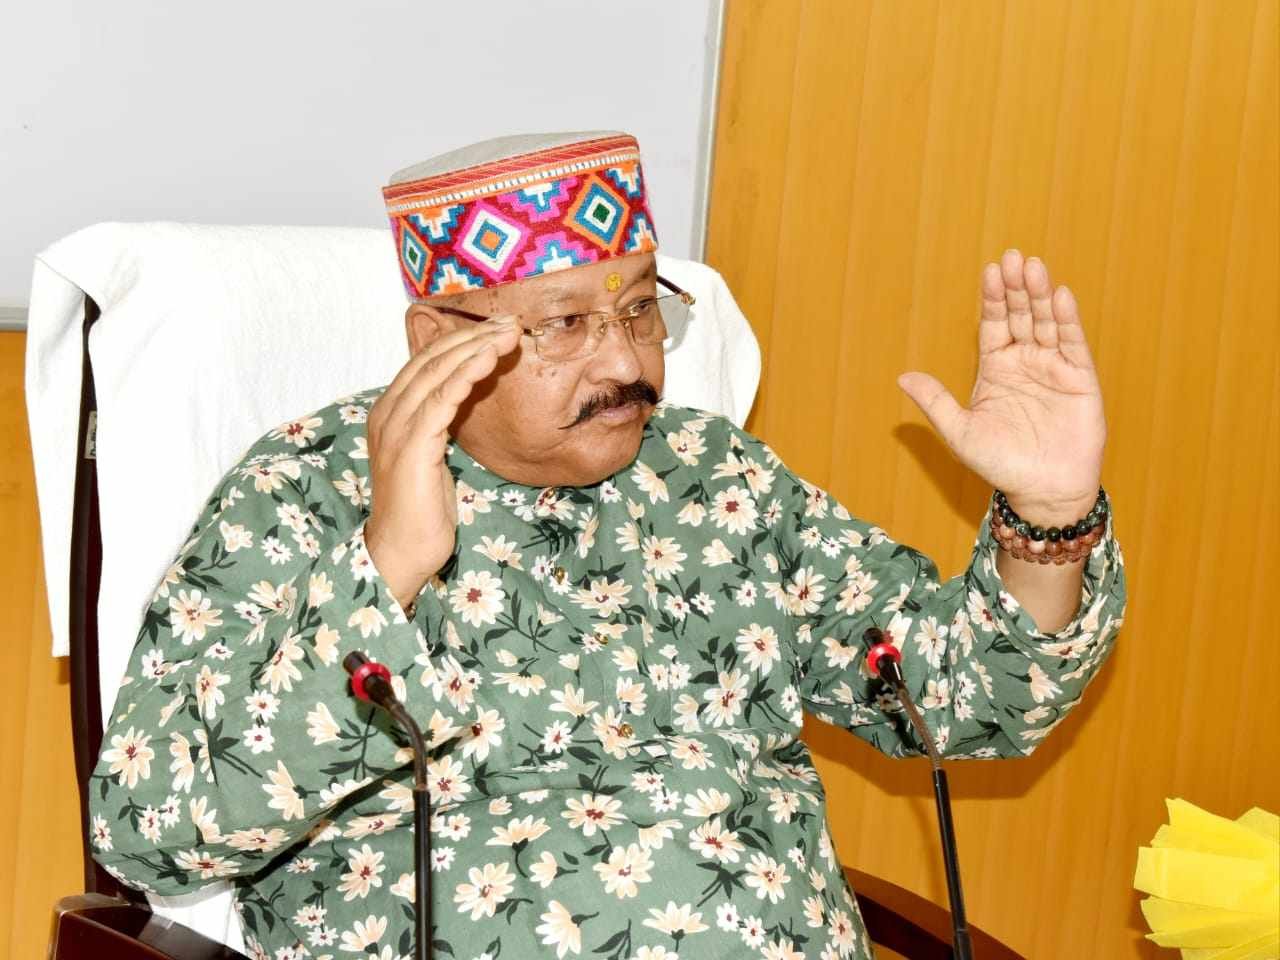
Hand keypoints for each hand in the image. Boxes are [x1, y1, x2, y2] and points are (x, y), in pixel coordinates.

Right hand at [365, 315, 522, 607]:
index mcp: (389, 412)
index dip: (461, 340)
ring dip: (475, 349)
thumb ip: (439, 424)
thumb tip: (465, 398)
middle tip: (510, 323)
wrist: (401, 552)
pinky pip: (441, 399)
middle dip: (473, 336)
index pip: (425, 361)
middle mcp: (386, 413)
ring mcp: (395, 428)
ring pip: (437, 372)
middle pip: (431, 358)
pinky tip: (488, 360)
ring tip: (508, 335)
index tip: (497, 328)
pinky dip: (466, 375)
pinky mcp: (412, 445)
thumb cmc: (422, 510)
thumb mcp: (431, 456)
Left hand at [896, 250, 1105, 523]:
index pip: (993, 324)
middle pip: (1020, 315)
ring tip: (1034, 268)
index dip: (993, 299)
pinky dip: (1067, 320)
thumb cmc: (1000, 463)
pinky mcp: (1080, 379)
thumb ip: (935, 402)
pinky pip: (1073, 344)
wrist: (1041, 491)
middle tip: (1012, 257)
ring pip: (1046, 323)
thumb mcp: (959, 432)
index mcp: (995, 369)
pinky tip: (1061, 296)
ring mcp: (1053, 367)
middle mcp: (1025, 361)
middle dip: (1016, 287)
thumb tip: (902, 378)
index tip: (990, 271)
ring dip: (1040, 295)